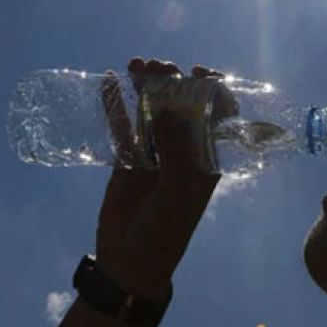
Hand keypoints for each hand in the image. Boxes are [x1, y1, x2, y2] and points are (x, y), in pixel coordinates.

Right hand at [94, 59, 220, 301]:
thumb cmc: (166, 230)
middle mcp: (183, 152)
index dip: (212, 90)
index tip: (198, 71)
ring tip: (136, 63)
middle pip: (181, 106)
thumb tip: (171, 104)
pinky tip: (109, 82)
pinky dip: (116, 104)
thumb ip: (176, 147)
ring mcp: (154, 154)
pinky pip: (122, 127)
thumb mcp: (178, 190)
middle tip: (158, 64)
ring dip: (146, 86)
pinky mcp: (126, 161)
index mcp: (206, 158)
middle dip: (173, 81)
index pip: (217, 115)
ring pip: (152, 111)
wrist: (131, 262)